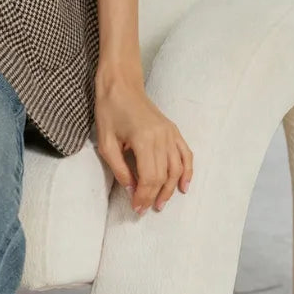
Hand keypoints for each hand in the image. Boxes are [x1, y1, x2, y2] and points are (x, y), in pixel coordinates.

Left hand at [94, 71, 192, 214]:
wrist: (121, 84)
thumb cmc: (109, 110)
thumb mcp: (106, 142)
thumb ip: (119, 168)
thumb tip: (132, 190)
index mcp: (143, 139)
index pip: (149, 177)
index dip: (143, 196)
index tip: (136, 208)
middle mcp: (161, 137)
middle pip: (163, 176)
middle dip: (154, 196)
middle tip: (145, 209)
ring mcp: (170, 132)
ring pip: (176, 168)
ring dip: (170, 189)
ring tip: (160, 203)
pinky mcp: (173, 129)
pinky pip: (185, 154)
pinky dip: (187, 171)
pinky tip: (183, 186)